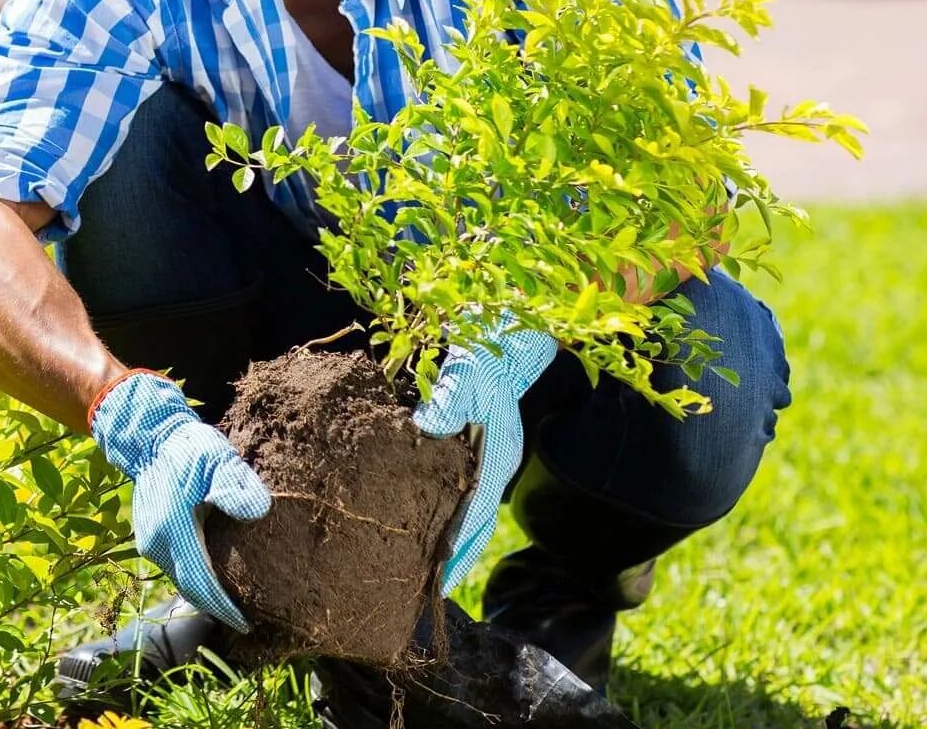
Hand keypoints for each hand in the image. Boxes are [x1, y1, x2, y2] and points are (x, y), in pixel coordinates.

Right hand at [90, 370, 269, 632]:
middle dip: (215, 606)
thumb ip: (236, 486)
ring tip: (230, 602)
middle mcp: (156, 543)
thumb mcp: (218, 459)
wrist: (150, 437)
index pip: (201, 581)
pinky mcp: (148, 537)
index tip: (246, 622)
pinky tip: (210, 578)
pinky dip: (193, 577)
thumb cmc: (188, 448)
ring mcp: (148, 541)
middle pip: (189, 587)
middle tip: (243, 618)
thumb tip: (258, 511)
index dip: (223, 605)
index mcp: (173, 529)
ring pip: (180, 578)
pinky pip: (173, 566)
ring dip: (203, 592)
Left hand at [412, 321, 556, 592]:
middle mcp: (496, 466)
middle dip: (456, 559)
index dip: (457, 549)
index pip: (475, 516)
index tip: (439, 581)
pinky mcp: (477, 451)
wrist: (503, 333)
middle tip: (430, 593)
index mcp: (497, 457)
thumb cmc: (484, 353)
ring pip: (470, 513)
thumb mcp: (466, 372)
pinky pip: (462, 493)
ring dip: (453, 541)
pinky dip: (449, 515)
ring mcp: (489, 460)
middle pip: (476, 525)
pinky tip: (428, 526)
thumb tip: (422, 430)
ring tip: (428, 573)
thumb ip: (447, 402)